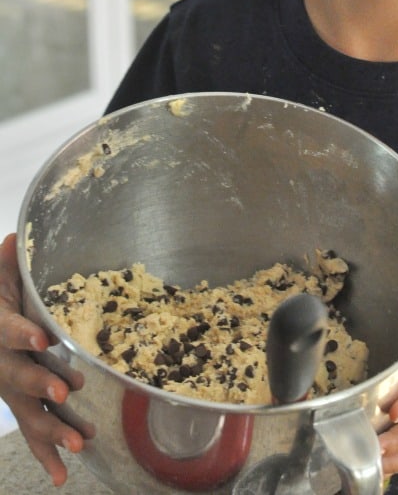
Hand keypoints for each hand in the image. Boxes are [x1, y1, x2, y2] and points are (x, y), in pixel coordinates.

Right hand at [0, 233, 83, 484]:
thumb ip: (5, 264)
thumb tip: (15, 238)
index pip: (7, 330)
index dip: (23, 333)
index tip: (44, 336)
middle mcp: (0, 363)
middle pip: (17, 377)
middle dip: (40, 385)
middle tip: (64, 392)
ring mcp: (9, 389)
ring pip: (28, 412)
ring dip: (52, 428)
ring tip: (79, 442)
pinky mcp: (20, 406)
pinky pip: (34, 431)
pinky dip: (48, 454)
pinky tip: (64, 475)